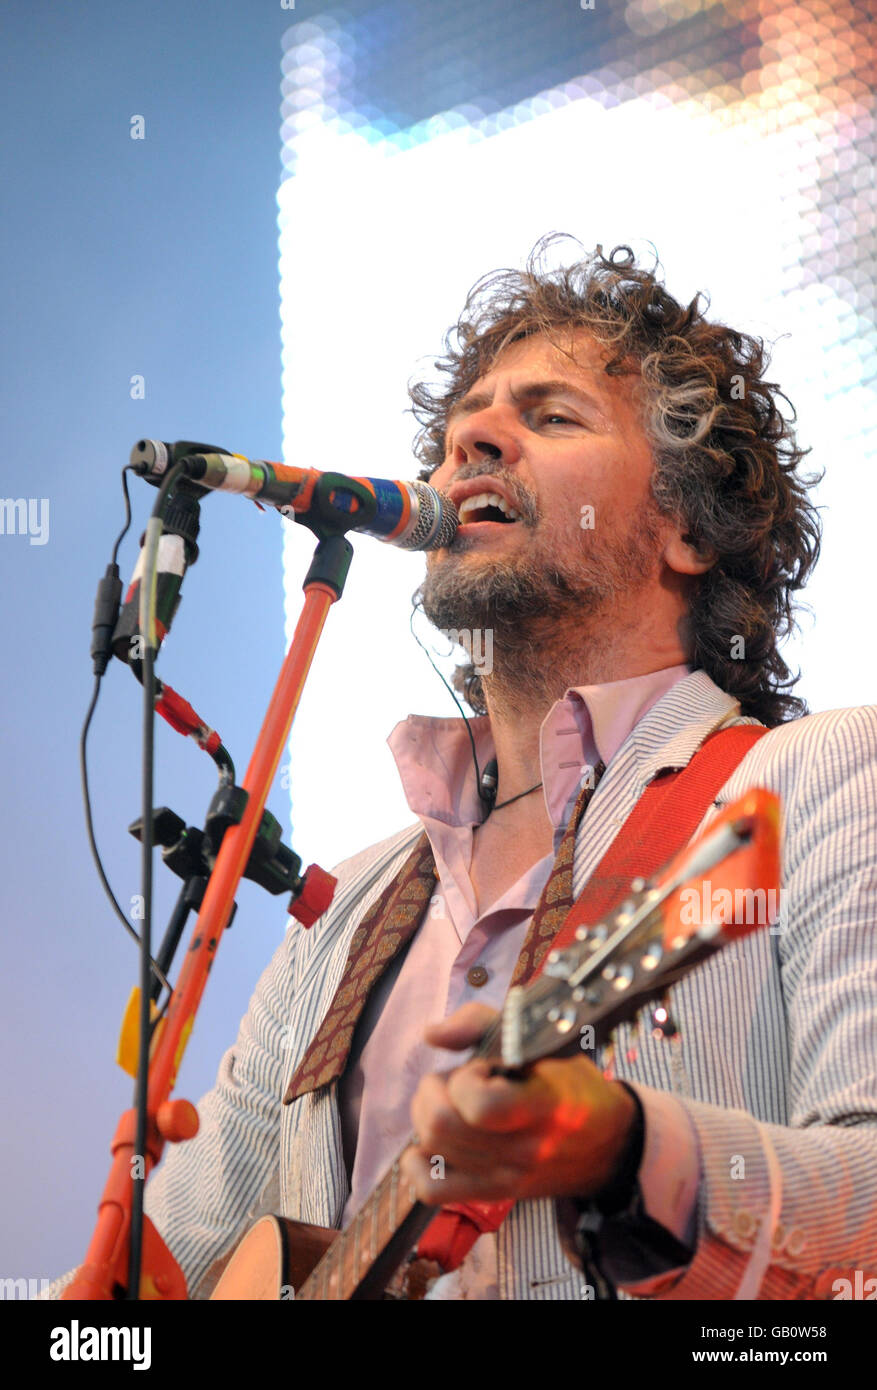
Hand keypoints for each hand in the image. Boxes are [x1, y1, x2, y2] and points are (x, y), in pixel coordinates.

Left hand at [400, 1002, 637, 1205]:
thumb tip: (430, 1034)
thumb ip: (483, 1024)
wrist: (611, 1143)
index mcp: (542, 1106)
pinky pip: (433, 1191)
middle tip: (454, 1080)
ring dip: (428, 1117)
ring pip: (432, 1151)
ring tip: (450, 1104)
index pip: (481, 1106)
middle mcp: (522, 1149)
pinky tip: (430, 1144)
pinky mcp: (496, 1194)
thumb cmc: (574, 1085)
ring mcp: (507, 1176)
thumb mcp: (544, 1041)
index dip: (466, 1080)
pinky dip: (418, 1165)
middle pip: (441, 1126)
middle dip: (434, 1090)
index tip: (481, 1068)